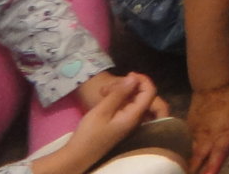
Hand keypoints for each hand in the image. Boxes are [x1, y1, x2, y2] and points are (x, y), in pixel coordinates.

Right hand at [34, 73, 161, 173]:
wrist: (78, 155)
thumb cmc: (89, 134)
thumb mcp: (102, 111)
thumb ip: (120, 94)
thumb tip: (135, 79)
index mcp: (135, 116)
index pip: (150, 93)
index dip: (143, 80)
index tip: (128, 74)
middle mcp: (137, 119)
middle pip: (143, 95)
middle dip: (130, 86)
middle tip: (110, 86)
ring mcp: (130, 122)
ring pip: (134, 99)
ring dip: (122, 92)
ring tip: (103, 91)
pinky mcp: (122, 123)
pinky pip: (127, 106)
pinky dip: (118, 99)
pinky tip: (104, 97)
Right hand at [187, 81, 228, 173]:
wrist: (212, 85)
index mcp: (225, 134)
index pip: (218, 154)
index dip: (213, 166)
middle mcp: (209, 136)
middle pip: (198, 158)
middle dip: (194, 168)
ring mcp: (197, 133)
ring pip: (189, 152)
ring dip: (187, 162)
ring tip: (182, 170)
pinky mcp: (188, 128)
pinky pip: (184, 142)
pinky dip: (181, 151)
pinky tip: (178, 159)